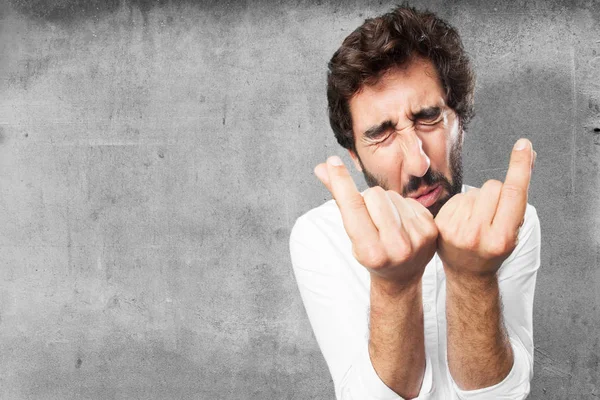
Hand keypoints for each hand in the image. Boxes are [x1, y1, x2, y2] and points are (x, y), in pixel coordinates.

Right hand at [314, 156, 437, 289]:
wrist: (401, 276)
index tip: (333, 161)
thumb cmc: (370, 252)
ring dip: (385, 203)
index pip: (353, 207)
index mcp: (371, 252)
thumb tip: (321, 168)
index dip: (341, 182)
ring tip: (386, 222)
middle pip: (374, 195)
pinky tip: (401, 222)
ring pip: (392, 195)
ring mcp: (417, 239)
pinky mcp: (431, 230)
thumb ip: (339, 199)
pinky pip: (408, 200)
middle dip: (367, 199)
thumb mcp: (351, 233)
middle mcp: (396, 248)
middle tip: (369, 217)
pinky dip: (400, 206)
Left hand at [434, 138, 535, 277]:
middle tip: (493, 214)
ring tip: (476, 221)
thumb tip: (526, 158)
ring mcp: (456, 230)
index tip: (524, 146)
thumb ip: (517, 200)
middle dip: (497, 193)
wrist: (467, 272)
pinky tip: (462, 220)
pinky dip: (463, 204)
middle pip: (493, 186)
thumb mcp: (513, 231)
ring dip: (478, 200)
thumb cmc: (494, 249)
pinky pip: (459, 197)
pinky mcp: (441, 225)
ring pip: (475, 191)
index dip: (520, 167)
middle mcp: (478, 234)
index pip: (514, 194)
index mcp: (502, 238)